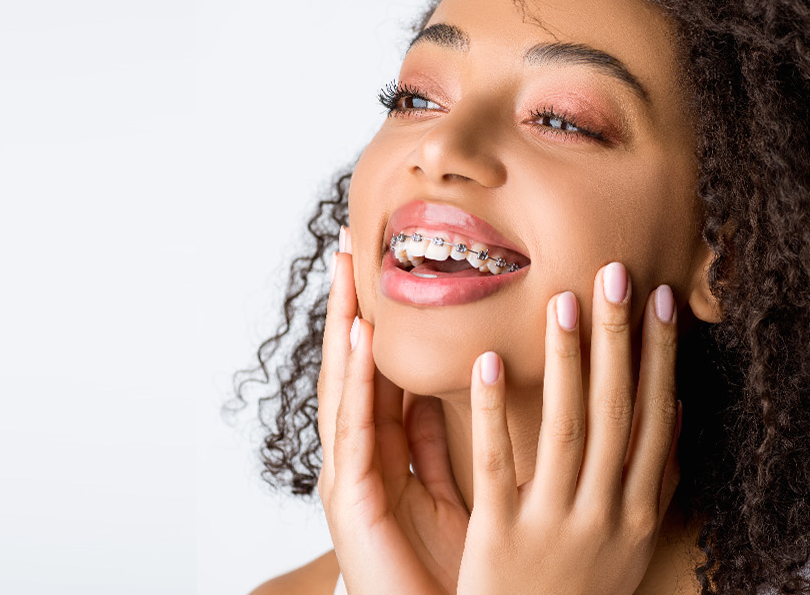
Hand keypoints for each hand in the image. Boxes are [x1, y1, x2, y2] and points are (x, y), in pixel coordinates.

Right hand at [317, 227, 465, 594]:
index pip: (378, 376)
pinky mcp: (348, 502)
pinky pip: (352, 430)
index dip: (377, 323)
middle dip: (349, 311)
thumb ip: (445, 447)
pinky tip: (358, 340)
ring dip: (342, 329)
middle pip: (350, 372)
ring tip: (347, 274)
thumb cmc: (448, 578)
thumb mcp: (455, 495)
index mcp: (385, 460)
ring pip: (342, 390)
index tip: (383, 267)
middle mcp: (358, 463)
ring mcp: (346, 480)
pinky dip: (354, 382)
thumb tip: (467, 390)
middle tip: (350, 248)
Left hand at [456, 262, 683, 594]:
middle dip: (619, 340)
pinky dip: (494, 411)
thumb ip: (652, 481)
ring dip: (566, 362)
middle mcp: (604, 514)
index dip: (660, 359)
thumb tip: (674, 408)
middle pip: (616, 413)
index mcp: (637, 513)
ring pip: (565, 429)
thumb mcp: (631, 542)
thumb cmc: (580, 590)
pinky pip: (498, 464)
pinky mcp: (501, 536)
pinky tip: (488, 362)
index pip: (655, 420)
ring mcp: (554, 525)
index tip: (662, 300)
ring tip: (562, 302)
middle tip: (615, 273)